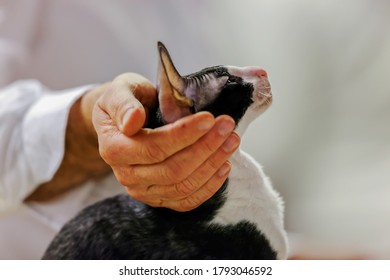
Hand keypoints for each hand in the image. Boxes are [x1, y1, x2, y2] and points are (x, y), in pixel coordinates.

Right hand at [92, 73, 239, 210]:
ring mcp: (143, 190)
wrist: (124, 121)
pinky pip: (186, 201)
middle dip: (205, 148)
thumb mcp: (118, 92)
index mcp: (114, 149)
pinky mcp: (159, 197)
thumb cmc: (126, 102)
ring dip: (212, 165)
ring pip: (183, 186)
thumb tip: (132, 120)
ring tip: (231, 141)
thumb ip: (123, 104)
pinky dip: (209, 186)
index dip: (184, 135)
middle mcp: (127, 175)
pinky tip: (224, 166)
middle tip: (227, 126)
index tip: (209, 118)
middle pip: (173, 170)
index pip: (154, 148)